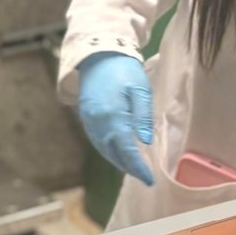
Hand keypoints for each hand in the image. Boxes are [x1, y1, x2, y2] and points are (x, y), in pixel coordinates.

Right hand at [76, 52, 155, 185]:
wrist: (98, 54)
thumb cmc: (124, 70)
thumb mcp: (140, 90)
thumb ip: (142, 116)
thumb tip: (145, 142)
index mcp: (112, 116)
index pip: (125, 150)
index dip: (137, 167)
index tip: (150, 180)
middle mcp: (97, 122)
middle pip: (112, 153)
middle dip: (128, 167)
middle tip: (144, 176)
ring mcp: (89, 120)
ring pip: (103, 148)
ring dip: (117, 160)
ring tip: (133, 168)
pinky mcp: (85, 116)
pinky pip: (97, 140)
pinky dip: (108, 150)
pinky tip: (118, 152)